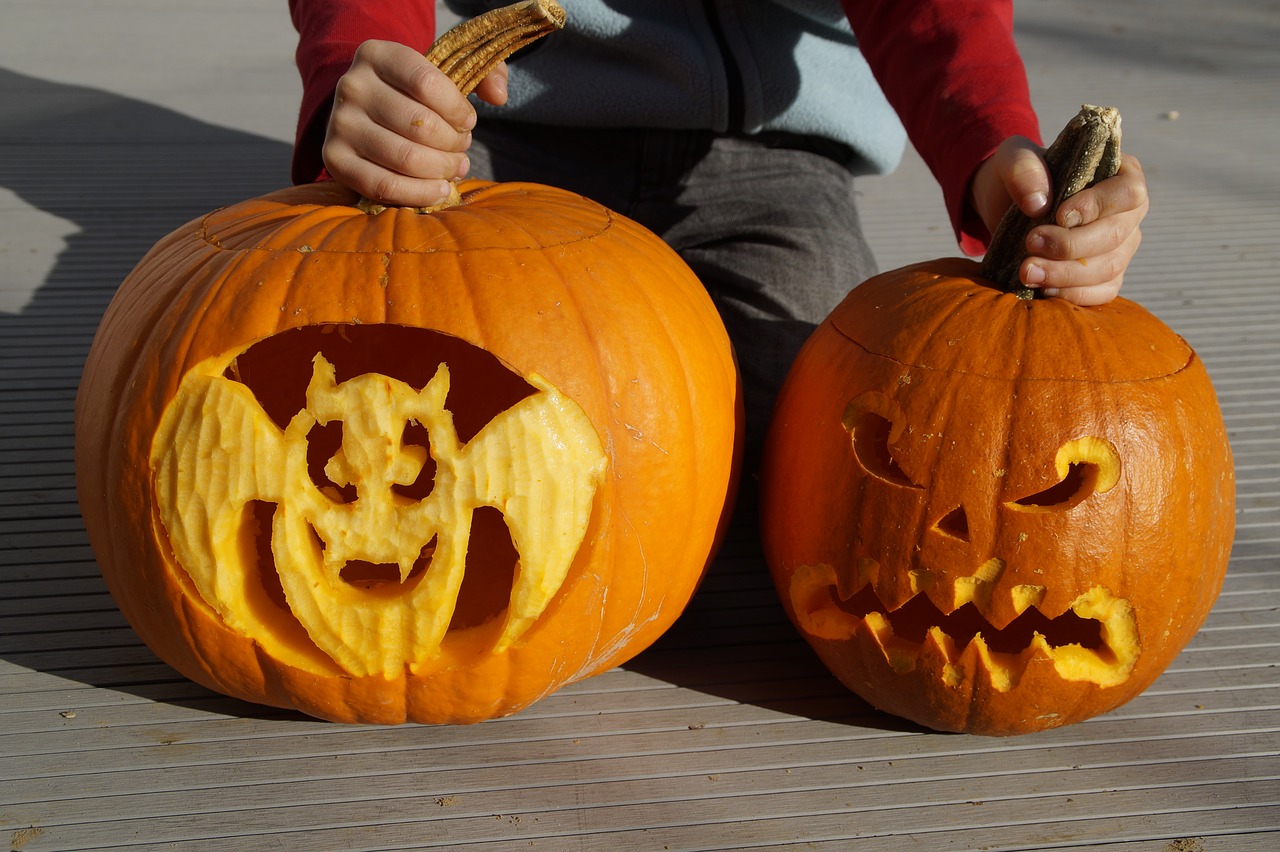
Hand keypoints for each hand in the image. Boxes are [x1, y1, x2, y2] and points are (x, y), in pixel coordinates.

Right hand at [321, 39, 508, 207]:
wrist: (367, 112)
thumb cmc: (414, 94)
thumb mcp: (445, 71)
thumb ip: (484, 73)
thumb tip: (499, 96)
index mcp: (376, 54)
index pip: (428, 83)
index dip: (458, 109)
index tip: (467, 121)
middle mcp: (352, 86)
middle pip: (420, 125)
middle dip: (454, 144)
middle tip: (462, 148)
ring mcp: (339, 124)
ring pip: (407, 159)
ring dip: (443, 169)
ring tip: (454, 167)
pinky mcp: (335, 160)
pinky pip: (385, 186)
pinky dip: (420, 194)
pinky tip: (440, 189)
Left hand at [971, 136, 1148, 305]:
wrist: (1008, 208)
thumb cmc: (1022, 177)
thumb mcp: (1013, 159)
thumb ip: (1023, 168)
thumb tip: (1037, 204)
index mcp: (1120, 175)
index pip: (1129, 192)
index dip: (1098, 206)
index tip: (1060, 215)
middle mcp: (1127, 214)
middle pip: (1116, 235)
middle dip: (1071, 245)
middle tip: (1031, 243)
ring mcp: (1120, 248)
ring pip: (1109, 268)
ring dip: (1066, 274)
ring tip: (1027, 271)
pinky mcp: (1104, 277)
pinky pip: (1102, 293)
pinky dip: (1073, 295)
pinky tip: (1043, 289)